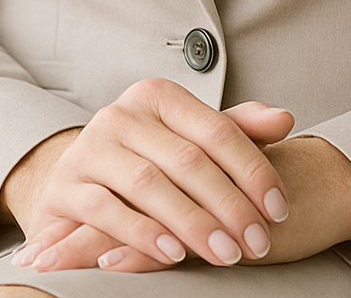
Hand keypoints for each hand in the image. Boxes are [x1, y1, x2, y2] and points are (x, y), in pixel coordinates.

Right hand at [42, 133, 350, 272]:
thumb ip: (236, 130)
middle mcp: (121, 114)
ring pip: (149, 184)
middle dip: (229, 204)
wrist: (75, 183)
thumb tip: (285, 119)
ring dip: (193, 223)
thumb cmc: (146, 161)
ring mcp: (90, 148)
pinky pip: (107, 211)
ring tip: (226, 253)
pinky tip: (173, 254)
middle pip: (187, 159)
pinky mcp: (65, 187)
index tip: (280, 209)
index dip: (252, 169)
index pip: (216, 129)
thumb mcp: (189, 141)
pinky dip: (143, 234)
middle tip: (258, 242)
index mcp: (157, 96)